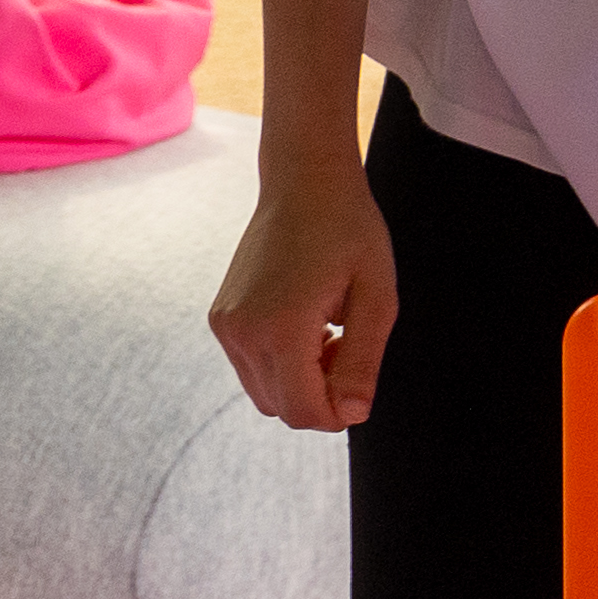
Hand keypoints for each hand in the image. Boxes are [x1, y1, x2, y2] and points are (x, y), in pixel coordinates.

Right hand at [213, 160, 398, 431]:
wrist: (304, 182)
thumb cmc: (350, 232)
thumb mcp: (377, 297)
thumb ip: (364, 362)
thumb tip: (352, 416)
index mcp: (281, 327)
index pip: (303, 412)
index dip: (338, 415)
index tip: (361, 383)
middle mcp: (242, 331)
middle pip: (282, 409)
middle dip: (322, 397)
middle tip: (349, 346)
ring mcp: (225, 325)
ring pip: (265, 394)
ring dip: (301, 382)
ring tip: (330, 333)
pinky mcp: (220, 318)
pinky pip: (251, 368)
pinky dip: (281, 365)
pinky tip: (308, 324)